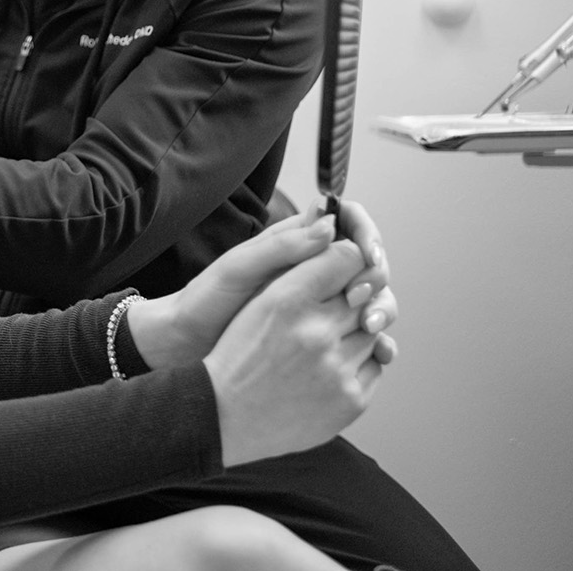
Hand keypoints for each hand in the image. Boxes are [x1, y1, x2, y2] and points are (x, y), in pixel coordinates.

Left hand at [128, 198, 397, 370]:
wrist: (190, 343)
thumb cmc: (207, 300)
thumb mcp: (239, 268)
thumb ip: (282, 247)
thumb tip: (329, 226)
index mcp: (296, 242)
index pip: (347, 223)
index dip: (365, 234)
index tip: (369, 255)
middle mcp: (313, 269)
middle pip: (367, 261)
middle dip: (377, 276)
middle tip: (364, 298)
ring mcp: (320, 301)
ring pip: (370, 296)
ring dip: (381, 306)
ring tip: (370, 325)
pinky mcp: (322, 333)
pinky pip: (360, 331)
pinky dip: (377, 338)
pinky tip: (379, 349)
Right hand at [203, 238, 392, 466]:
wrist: (224, 415)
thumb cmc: (238, 354)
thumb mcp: (256, 303)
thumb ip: (300, 276)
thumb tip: (352, 255)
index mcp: (286, 300)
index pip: (347, 257)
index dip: (347, 258)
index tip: (342, 266)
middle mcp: (316, 332)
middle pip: (366, 295)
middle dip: (355, 297)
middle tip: (334, 308)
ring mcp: (337, 369)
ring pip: (373, 332)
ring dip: (356, 334)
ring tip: (323, 346)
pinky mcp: (351, 400)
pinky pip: (375, 367)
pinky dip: (358, 365)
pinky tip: (327, 370)